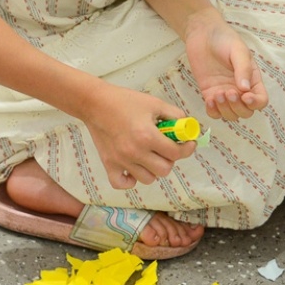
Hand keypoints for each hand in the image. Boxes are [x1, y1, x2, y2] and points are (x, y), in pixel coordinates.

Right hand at [80, 82, 194, 188]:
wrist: (96, 103)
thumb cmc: (125, 101)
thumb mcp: (154, 103)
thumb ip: (175, 115)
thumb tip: (187, 127)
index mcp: (147, 136)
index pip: (176, 153)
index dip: (187, 149)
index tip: (188, 144)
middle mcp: (135, 152)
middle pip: (164, 170)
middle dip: (170, 159)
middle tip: (166, 149)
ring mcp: (121, 160)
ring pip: (148, 179)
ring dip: (153, 169)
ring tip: (150, 156)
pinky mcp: (109, 164)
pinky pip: (122, 184)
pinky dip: (131, 180)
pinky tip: (134, 168)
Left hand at [185, 16, 266, 120]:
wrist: (203, 34)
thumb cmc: (225, 39)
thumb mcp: (238, 50)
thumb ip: (243, 69)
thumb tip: (245, 89)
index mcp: (253, 80)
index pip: (261, 100)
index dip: (255, 103)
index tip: (245, 96)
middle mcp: (241, 90)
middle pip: (246, 112)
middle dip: (238, 107)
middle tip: (228, 92)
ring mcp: (225, 93)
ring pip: (231, 115)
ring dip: (225, 110)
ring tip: (217, 94)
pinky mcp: (210, 94)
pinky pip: (214, 112)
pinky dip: (213, 111)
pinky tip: (209, 100)